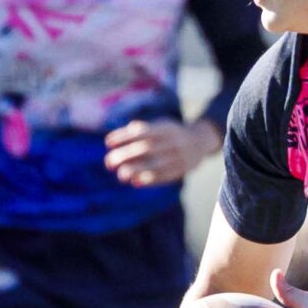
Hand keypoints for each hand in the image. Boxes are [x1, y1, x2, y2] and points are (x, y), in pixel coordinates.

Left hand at [104, 118, 220, 187]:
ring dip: (136, 170)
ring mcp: (179, 156)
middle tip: (108, 163)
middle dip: (125, 155)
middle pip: (146, 148)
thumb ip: (142, 129)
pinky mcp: (181, 170)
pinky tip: (135, 182)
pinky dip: (149, 180)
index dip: (123, 136)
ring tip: (120, 175)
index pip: (142, 131)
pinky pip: (164, 176)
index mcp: (166, 128)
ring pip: (155, 164)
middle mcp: (174, 141)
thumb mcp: (160, 125)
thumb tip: (123, 133)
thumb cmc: (171, 134)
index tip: (107, 142)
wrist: (200, 142)